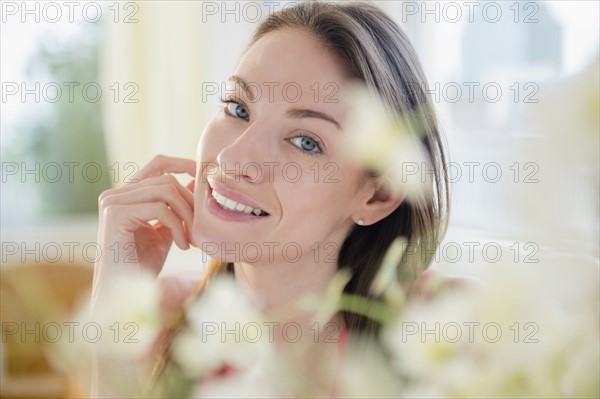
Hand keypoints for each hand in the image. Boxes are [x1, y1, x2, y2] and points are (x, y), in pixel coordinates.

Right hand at [95, 155, 195, 278]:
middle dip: (190, 203)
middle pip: (167, 179)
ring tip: (191, 239)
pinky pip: (159, 208)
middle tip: (199, 229)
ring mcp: (112, 202)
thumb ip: (176, 207)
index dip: (184, 164)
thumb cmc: (144, 264)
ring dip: (186, 215)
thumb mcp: (167, 229)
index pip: (158, 164)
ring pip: (166, 190)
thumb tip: (195, 181)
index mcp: (125, 194)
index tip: (205, 180)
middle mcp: (114, 193)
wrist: (124, 293)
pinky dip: (177, 226)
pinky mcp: (115, 214)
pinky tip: (182, 246)